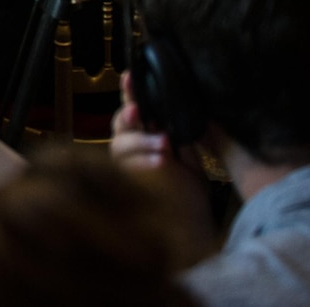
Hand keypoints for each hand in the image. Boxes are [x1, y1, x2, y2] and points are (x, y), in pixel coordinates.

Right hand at [111, 72, 215, 267]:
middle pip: (121, 124)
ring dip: (140, 142)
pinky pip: (124, 168)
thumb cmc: (188, 198)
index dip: (130, 92)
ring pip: (120, 144)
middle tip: (140, 112)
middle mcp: (131, 151)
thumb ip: (178, 137)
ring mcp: (123, 169)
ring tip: (163, 147)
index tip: (130, 76)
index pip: (135, 111)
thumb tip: (170, 111)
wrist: (189, 234)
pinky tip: (159, 163)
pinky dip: (142, 163)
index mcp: (148, 140)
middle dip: (130, 116)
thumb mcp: (189, 161)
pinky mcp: (121, 186)